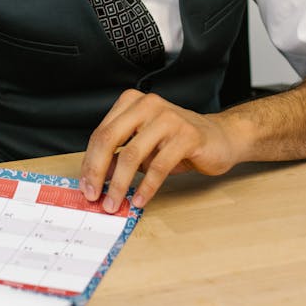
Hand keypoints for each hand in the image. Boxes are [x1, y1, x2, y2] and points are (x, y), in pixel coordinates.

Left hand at [79, 90, 242, 211]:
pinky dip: (146, 186)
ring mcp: (168, 118)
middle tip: (93, 196)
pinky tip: (140, 199)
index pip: (101, 133)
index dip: (89, 162)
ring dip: (120, 184)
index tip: (85, 186)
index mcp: (132, 103)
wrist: (220, 138)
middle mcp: (148, 105)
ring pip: (133, 154)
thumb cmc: (178, 142)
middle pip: (110, 139)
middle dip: (97, 171)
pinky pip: (159, 165)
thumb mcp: (144, 146)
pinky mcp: (187, 135)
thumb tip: (96, 179)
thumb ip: (120, 156)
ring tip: (115, 202)